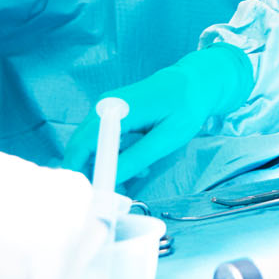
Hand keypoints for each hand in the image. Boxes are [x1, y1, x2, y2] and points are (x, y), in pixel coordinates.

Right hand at [64, 44, 255, 182]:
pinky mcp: (113, 114)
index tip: (93, 196)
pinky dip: (115, 157)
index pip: (82, 145)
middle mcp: (104, 106)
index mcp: (115, 108)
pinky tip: (138, 165)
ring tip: (135, 179)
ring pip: (92, 146)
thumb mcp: (166, 138)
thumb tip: (110, 178)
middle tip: (114, 194)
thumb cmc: (187, 106)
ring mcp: (107, 109)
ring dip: (107, 166)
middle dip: (93, 173)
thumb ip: (136, 158)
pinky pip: (104, 140)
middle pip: (81, 147)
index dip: (81, 171)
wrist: (196, 82)